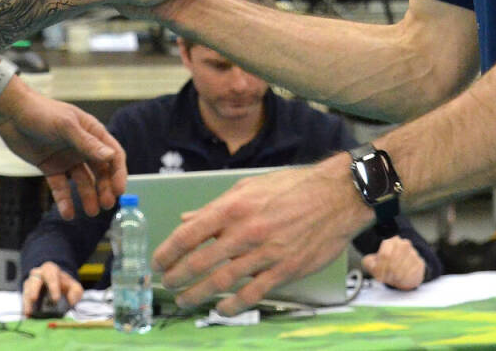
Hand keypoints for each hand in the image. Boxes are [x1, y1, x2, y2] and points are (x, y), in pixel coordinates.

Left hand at [0, 88, 127, 218]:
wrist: (11, 113)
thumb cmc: (41, 112)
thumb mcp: (66, 126)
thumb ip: (88, 143)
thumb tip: (111, 157)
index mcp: (92, 132)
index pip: (113, 155)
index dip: (118, 173)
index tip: (119, 191)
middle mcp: (82, 147)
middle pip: (100, 171)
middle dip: (105, 188)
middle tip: (106, 205)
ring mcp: (66, 158)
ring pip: (82, 181)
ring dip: (88, 196)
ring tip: (91, 212)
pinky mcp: (50, 167)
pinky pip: (60, 187)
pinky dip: (65, 200)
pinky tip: (68, 213)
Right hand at [21, 262, 85, 317]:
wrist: (56, 284)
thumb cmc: (65, 285)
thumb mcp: (74, 287)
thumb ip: (75, 292)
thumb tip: (71, 301)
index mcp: (51, 270)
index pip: (51, 276)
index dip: (53, 287)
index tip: (55, 299)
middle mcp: (38, 273)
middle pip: (35, 279)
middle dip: (34, 289)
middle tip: (34, 299)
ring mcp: (30, 282)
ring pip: (27, 289)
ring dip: (27, 300)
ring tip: (28, 312)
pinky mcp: (26, 292)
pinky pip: (23, 298)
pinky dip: (24, 307)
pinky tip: (26, 315)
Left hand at [154, 159, 367, 313]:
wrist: (337, 196)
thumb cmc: (293, 187)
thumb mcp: (250, 187)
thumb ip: (216, 207)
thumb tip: (187, 220)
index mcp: (234, 206)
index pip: (190, 234)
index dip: (168, 251)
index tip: (158, 261)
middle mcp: (245, 231)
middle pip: (201, 261)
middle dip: (178, 276)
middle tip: (167, 284)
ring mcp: (265, 253)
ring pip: (222, 281)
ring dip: (198, 293)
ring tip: (185, 299)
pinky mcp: (285, 270)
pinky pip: (253, 293)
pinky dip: (233, 304)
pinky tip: (221, 308)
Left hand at [362, 236, 427, 289]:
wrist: (404, 272)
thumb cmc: (387, 267)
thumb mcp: (373, 263)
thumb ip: (368, 262)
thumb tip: (371, 264)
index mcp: (391, 242)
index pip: (385, 255)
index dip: (380, 268)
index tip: (379, 276)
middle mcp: (404, 244)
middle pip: (393, 263)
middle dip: (387, 274)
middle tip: (386, 278)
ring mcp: (413, 253)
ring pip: (402, 270)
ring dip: (395, 278)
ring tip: (393, 278)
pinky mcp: (420, 263)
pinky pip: (411, 274)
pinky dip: (404, 280)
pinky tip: (402, 279)